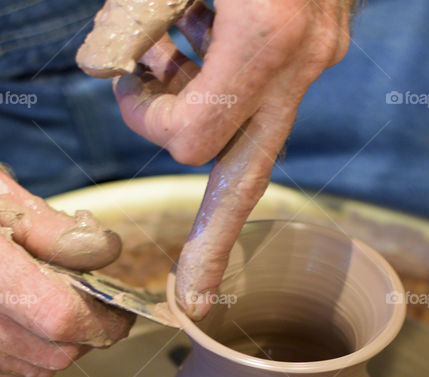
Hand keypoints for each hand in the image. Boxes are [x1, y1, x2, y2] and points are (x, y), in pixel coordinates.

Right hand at [0, 127, 131, 376]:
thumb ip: (52, 226)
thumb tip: (106, 255)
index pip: (52, 313)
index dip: (101, 320)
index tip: (119, 310)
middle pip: (46, 351)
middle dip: (86, 336)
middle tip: (93, 307)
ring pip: (25, 370)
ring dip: (53, 347)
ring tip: (47, 305)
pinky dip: (18, 357)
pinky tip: (10, 320)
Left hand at [111, 0, 352, 317]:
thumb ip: (130, 19)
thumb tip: (104, 68)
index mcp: (265, 37)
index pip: (192, 141)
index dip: (146, 123)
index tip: (129, 83)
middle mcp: (302, 57)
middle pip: (247, 179)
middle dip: (212, 242)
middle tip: (195, 298)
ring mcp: (320, 52)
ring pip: (248, 127)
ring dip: (196, 106)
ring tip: (171, 43)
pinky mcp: (324, 40)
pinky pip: (266, 86)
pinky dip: (221, 72)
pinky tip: (201, 20)